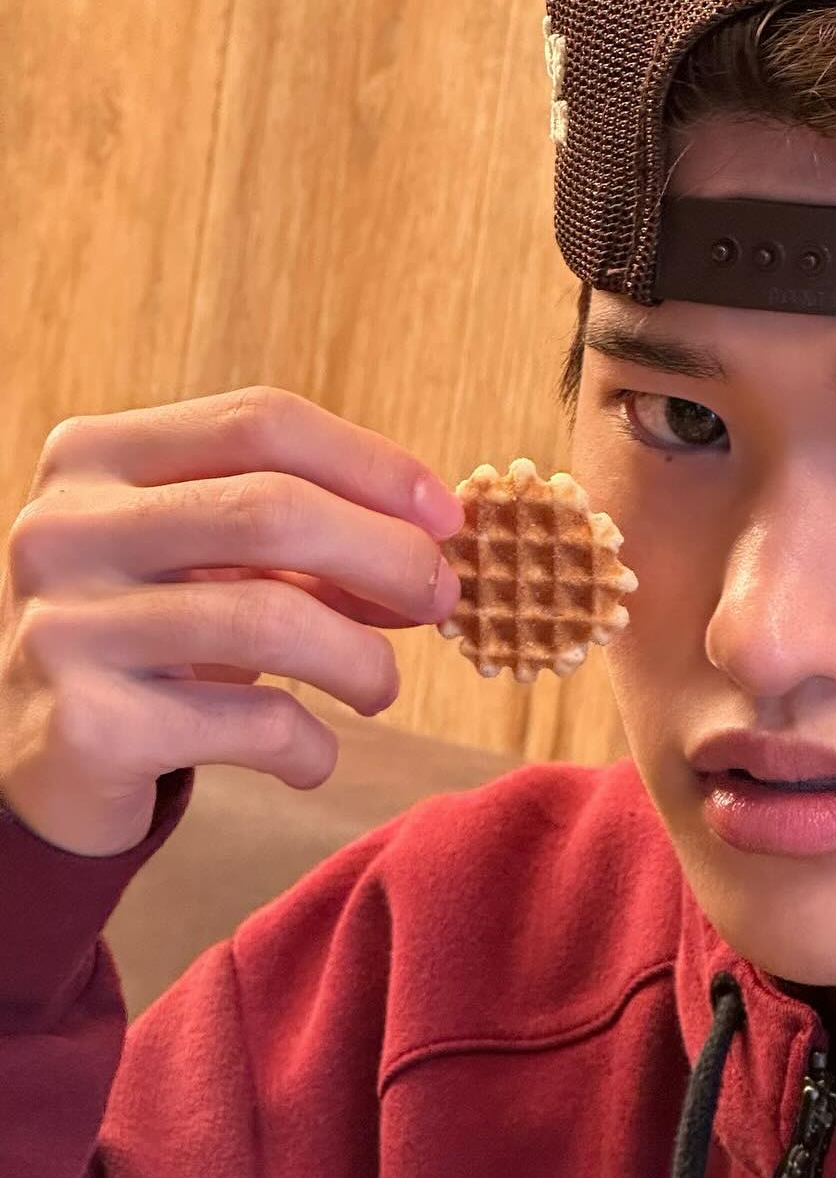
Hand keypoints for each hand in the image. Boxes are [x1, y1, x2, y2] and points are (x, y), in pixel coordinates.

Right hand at [0, 386, 464, 855]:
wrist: (43, 756)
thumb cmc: (159, 631)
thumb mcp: (221, 561)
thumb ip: (317, 536)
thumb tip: (440, 543)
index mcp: (98, 455)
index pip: (262, 421)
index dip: (374, 464)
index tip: (449, 517)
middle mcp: (65, 527)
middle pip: (269, 508)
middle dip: (387, 554)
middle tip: (442, 600)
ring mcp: (63, 626)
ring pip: (266, 619)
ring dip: (361, 658)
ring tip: (382, 686)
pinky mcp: (83, 728)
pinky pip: (245, 724)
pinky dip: (309, 745)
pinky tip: (314, 756)